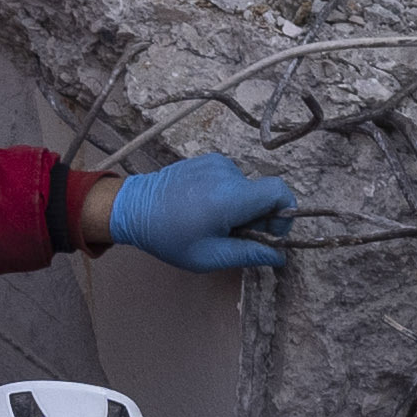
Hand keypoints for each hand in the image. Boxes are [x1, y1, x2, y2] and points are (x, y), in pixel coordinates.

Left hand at [94, 150, 295, 276]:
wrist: (133, 207)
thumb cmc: (168, 236)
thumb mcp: (209, 256)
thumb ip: (249, 254)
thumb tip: (279, 257)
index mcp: (230, 197)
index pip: (280, 192)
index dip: (283, 214)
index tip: (268, 232)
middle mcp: (228, 173)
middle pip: (264, 193)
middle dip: (258, 217)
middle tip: (233, 236)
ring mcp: (218, 162)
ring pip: (248, 188)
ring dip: (241, 208)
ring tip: (214, 223)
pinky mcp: (209, 159)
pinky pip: (233, 180)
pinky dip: (228, 195)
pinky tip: (205, 208)